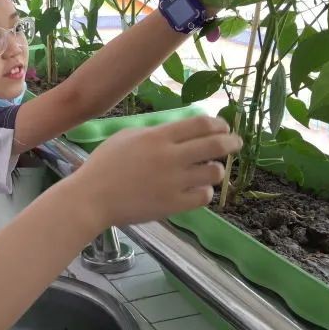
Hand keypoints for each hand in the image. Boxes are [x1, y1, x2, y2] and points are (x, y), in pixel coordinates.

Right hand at [69, 115, 240, 227]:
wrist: (92, 198)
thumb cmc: (105, 164)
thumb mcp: (127, 137)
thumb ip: (155, 132)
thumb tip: (180, 131)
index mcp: (158, 137)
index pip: (201, 124)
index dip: (218, 124)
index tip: (224, 127)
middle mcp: (170, 157)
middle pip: (214, 145)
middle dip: (231, 142)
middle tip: (236, 143)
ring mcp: (174, 182)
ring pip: (214, 172)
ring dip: (216, 169)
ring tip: (209, 170)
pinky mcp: (174, 204)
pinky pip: (204, 196)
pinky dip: (205, 191)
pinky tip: (197, 189)